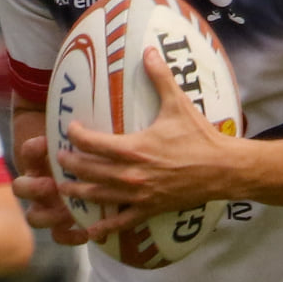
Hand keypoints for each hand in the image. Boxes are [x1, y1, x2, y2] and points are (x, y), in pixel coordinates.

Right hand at [12, 133, 89, 244]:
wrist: (100, 173)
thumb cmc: (92, 153)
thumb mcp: (88, 144)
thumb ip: (88, 137)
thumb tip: (90, 128)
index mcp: (40, 162)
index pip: (29, 151)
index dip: (35, 148)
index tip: (48, 143)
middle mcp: (38, 185)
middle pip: (20, 188)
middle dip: (34, 188)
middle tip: (52, 186)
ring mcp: (47, 207)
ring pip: (34, 217)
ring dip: (49, 216)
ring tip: (69, 214)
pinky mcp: (61, 224)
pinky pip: (59, 236)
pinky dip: (70, 236)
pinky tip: (87, 232)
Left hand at [54, 49, 239, 243]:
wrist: (222, 169)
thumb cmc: (199, 137)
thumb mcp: (178, 104)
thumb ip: (160, 77)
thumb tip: (149, 49)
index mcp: (133, 148)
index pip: (92, 142)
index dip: (76, 135)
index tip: (70, 129)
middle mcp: (130, 174)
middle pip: (88, 170)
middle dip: (70, 164)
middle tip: (60, 158)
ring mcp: (138, 195)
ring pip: (97, 197)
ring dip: (77, 192)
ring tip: (63, 188)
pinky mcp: (148, 210)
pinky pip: (121, 222)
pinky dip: (103, 229)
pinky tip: (89, 232)